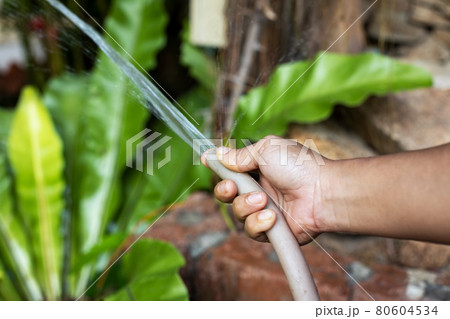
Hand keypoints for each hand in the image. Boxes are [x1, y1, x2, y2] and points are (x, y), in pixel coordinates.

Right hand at [203, 135, 331, 244]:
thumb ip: (239, 155)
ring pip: (237, 213)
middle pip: (227, 195)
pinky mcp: (270, 230)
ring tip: (263, 200)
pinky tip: (272, 216)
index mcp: (257, 169)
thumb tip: (216, 153)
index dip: (219, 170)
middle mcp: (258, 189)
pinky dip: (258, 223)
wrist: (323, 192)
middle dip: (225, 191)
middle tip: (232, 188)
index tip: (207, 162)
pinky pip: (251, 230)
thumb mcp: (266, 150)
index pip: (230, 172)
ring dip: (246, 206)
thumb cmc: (299, 166)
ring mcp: (264, 210)